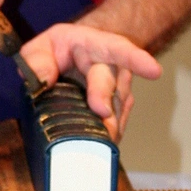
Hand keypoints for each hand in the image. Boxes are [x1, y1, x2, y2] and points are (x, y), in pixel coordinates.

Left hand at [20, 23, 160, 141]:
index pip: (117, 49)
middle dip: (107, 98)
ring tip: (98, 139)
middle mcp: (112, 66)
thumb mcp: (39, 49)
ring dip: (109, 123)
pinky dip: (108, 135)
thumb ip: (35, 61)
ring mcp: (118, 89)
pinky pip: (117, 123)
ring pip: (118, 107)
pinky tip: (99, 144)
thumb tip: (42, 80)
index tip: (154, 71)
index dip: (136, 59)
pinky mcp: (118, 109)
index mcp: (93, 45)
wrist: (70, 61)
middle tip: (101, 113)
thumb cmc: (56, 53)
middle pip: (114, 83)